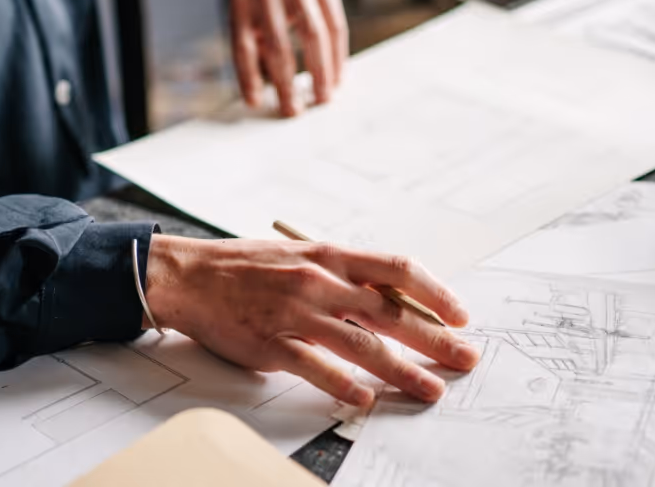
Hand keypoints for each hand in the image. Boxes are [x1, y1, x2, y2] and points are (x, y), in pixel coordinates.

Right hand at [144, 235, 480, 405]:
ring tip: (430, 389)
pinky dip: (344, 384)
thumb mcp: (301, 255)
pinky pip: (315, 366)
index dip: (435, 293)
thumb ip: (343, 275)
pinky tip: (365, 398)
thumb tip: (389, 299)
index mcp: (330, 256)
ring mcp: (296, 313)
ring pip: (362, 344)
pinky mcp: (271, 343)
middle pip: (391, 312)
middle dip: (435, 339)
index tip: (460, 316)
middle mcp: (319, 282)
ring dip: (403, 371)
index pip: (397, 269)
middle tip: (465, 358)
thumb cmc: (246, 266)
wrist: (190, 275)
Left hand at [231, 0, 348, 117]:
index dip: (248, 77)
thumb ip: (252, 43)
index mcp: (240, 0)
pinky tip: (337, 76)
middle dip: (286, 82)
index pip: (242, 44)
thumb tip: (259, 94)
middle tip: (293, 110)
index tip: (255, 103)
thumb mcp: (245, 12)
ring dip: (320, 71)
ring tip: (322, 97)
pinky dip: (338, 54)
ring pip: (313, 33)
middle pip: (278, 43)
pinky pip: (335, 23)